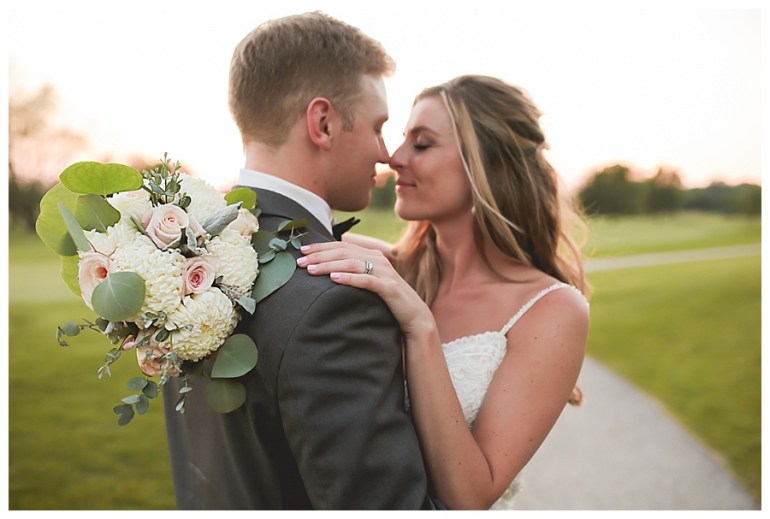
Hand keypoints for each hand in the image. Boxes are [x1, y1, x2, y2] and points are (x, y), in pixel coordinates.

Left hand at [297, 242, 435, 338]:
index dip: (321, 247)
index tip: (302, 250)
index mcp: (372, 256)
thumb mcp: (369, 283)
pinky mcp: (389, 288)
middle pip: (344, 252)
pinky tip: (334, 279)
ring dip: (329, 265)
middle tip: (300, 261)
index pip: (342, 245)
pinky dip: (349, 278)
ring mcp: (385, 273)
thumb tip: (327, 271)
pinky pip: (366, 280)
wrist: (414, 317)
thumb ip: (354, 273)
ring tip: (311, 270)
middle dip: (320, 255)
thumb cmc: (387, 301)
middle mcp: (378, 260)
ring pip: (352, 263)